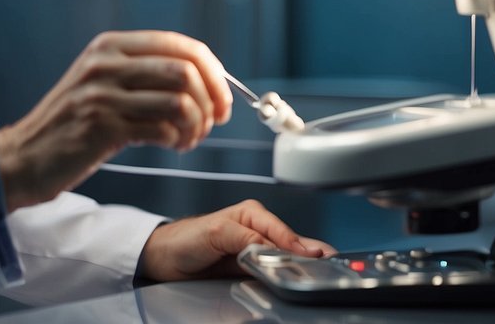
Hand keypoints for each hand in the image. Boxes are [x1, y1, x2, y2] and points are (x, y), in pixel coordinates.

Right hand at [0, 31, 230, 211]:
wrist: (23, 157)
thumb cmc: (70, 125)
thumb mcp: (101, 82)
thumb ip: (142, 73)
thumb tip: (203, 79)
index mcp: (110, 46)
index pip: (180, 45)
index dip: (214, 71)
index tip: (222, 98)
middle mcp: (106, 63)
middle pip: (185, 70)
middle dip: (211, 99)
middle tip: (212, 122)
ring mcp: (102, 94)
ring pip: (178, 101)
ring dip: (196, 124)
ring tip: (189, 138)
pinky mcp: (100, 127)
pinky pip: (161, 129)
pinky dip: (178, 140)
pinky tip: (172, 146)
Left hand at [137, 200, 336, 281]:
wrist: (165, 258)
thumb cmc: (186, 238)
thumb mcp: (216, 231)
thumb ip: (244, 237)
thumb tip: (270, 247)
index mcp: (252, 214)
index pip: (281, 231)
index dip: (297, 245)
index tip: (313, 257)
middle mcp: (258, 230)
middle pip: (290, 243)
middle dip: (308, 254)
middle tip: (328, 266)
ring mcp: (256, 250)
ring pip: (286, 257)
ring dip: (301, 265)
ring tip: (321, 274)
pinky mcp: (251, 268)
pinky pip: (274, 271)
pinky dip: (287, 275)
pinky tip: (299, 280)